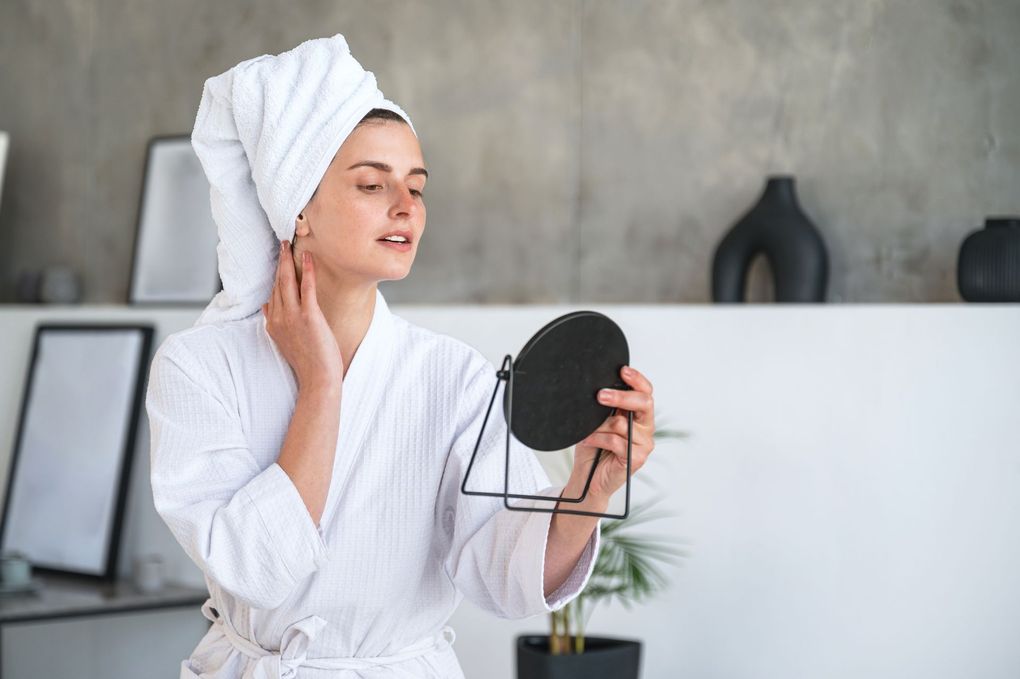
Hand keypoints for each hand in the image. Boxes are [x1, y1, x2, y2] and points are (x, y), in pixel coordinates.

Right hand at [262, 240, 342, 390]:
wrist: (317, 378)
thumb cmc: (307, 361)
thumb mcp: (284, 340)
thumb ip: (274, 322)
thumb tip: (266, 305)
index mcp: (272, 324)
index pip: (272, 292)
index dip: (275, 274)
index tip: (278, 259)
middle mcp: (278, 318)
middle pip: (277, 283)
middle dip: (279, 261)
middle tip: (282, 243)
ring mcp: (292, 316)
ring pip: (287, 282)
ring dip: (288, 260)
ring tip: (290, 243)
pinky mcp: (308, 316)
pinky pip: (306, 287)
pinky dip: (307, 270)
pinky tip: (308, 256)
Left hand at [571, 366, 654, 501]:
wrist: (587, 477)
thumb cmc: (593, 448)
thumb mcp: (597, 421)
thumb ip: (606, 407)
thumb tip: (600, 390)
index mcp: (638, 415)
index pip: (645, 392)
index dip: (637, 379)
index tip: (623, 371)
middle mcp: (645, 428)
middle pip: (644, 403)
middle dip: (621, 396)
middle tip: (600, 395)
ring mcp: (643, 444)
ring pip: (623, 424)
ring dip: (600, 426)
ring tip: (589, 432)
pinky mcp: (637, 458)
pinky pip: (616, 441)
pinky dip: (598, 439)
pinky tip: (589, 441)